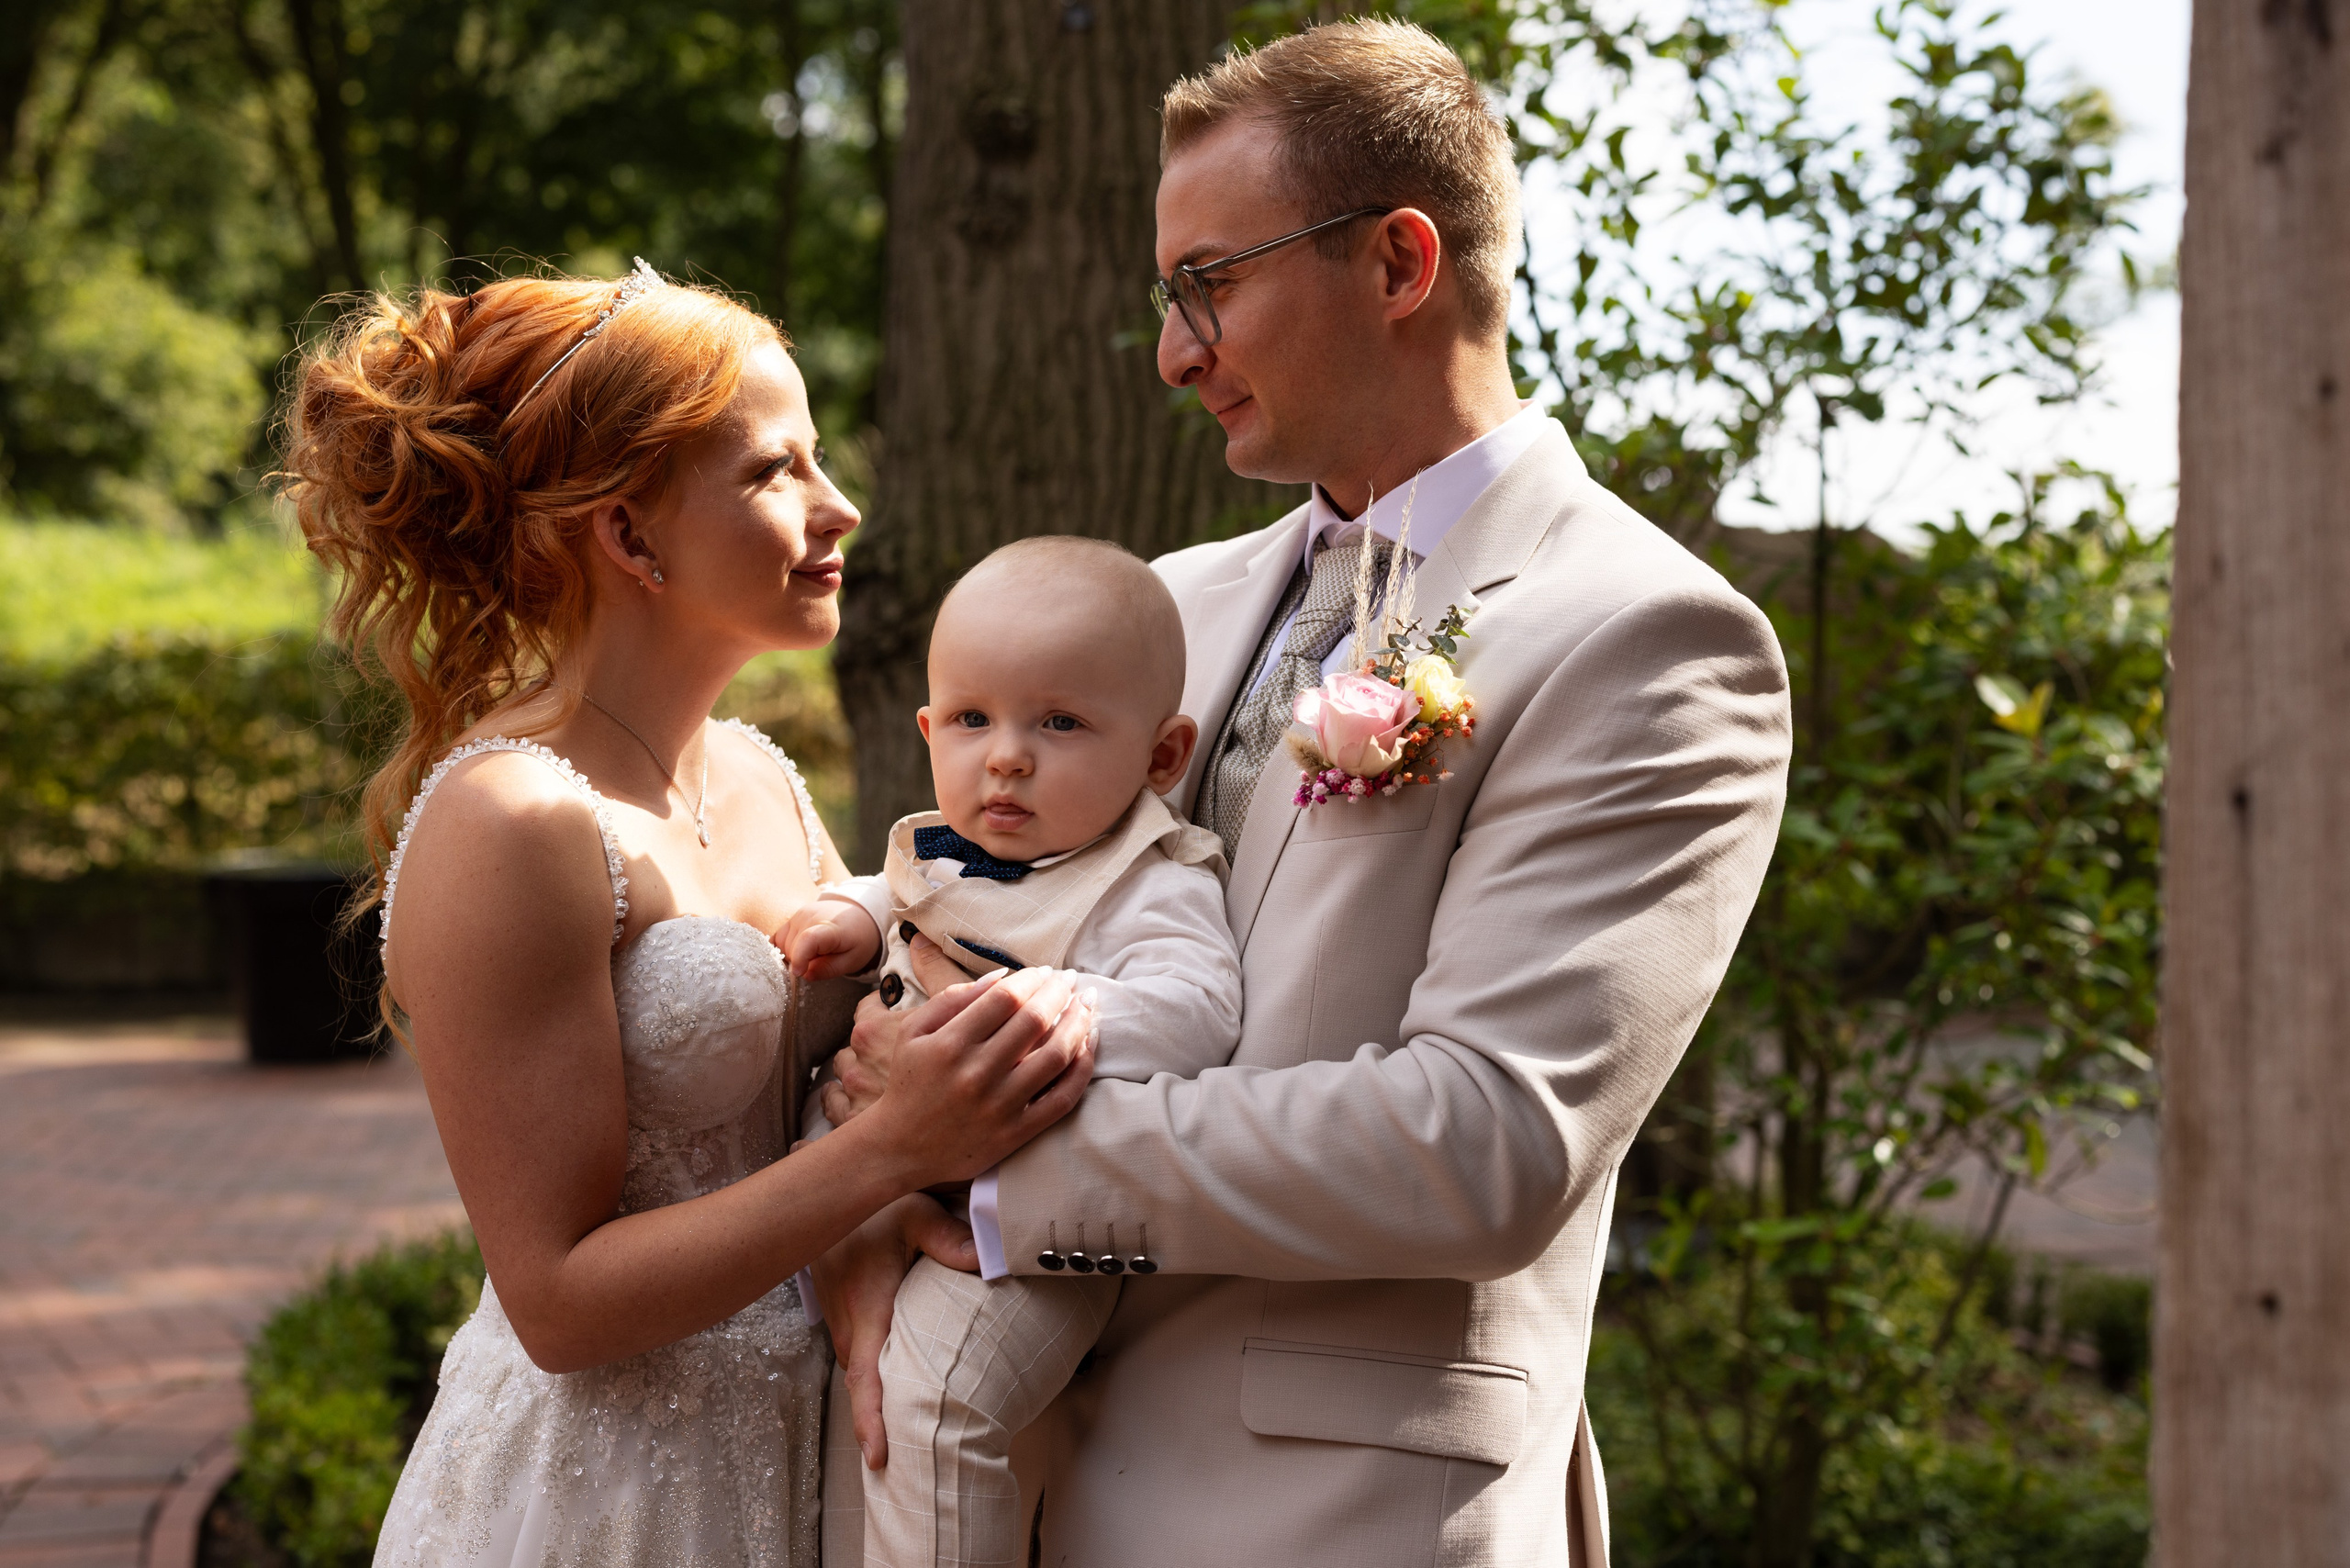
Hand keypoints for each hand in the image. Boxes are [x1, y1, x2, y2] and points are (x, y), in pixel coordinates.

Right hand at [778, 898, 879, 979]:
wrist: (859, 917)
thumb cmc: (857, 940)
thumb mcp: (852, 960)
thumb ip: (829, 969)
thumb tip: (805, 975)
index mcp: (831, 927)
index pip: (809, 939)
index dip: (800, 958)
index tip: (798, 973)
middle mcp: (811, 916)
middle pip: (792, 948)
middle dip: (801, 962)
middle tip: (820, 961)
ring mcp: (799, 914)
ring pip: (782, 945)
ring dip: (793, 956)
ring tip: (815, 953)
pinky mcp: (793, 916)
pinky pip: (779, 938)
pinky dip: (785, 948)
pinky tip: (800, 949)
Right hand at [811, 1193, 977, 1469]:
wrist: (826, 1198)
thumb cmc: (872, 1207)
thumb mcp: (911, 1212)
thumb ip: (946, 1238)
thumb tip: (982, 1259)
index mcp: (868, 1309)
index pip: (866, 1377)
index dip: (871, 1419)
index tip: (880, 1457)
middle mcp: (851, 1325)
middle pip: (866, 1387)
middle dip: (882, 1428)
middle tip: (906, 1472)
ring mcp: (845, 1324)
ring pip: (864, 1374)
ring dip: (881, 1403)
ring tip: (909, 1444)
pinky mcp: (847, 1319)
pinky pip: (862, 1359)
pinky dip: (878, 1380)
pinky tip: (901, 1392)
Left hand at [822, 935, 995, 1123]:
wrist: (959, 1124)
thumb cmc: (964, 1063)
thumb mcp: (956, 1010)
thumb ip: (936, 971)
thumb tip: (918, 937)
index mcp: (874, 1031)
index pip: (868, 1009)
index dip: (884, 1012)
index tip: (897, 1021)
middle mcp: (856, 1064)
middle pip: (852, 1048)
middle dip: (868, 1053)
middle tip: (894, 1060)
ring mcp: (854, 1099)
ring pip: (840, 1083)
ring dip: (856, 1083)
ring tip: (880, 1089)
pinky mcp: (855, 1128)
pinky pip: (834, 1112)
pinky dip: (840, 1111)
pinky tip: (854, 1114)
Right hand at [852, 964, 1098, 1187]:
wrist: (900, 1148)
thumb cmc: (909, 1082)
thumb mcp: (913, 1032)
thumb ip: (952, 998)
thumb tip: (1002, 975)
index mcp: (950, 1044)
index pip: (1006, 999)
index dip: (1033, 979)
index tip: (1045, 971)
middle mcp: (976, 1074)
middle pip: (1035, 1021)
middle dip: (1060, 992)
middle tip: (1072, 979)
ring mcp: (999, 1106)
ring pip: (1056, 1056)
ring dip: (1079, 1023)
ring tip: (1086, 1006)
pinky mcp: (1015, 1133)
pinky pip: (1062, 1098)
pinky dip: (1081, 1069)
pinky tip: (1088, 1046)